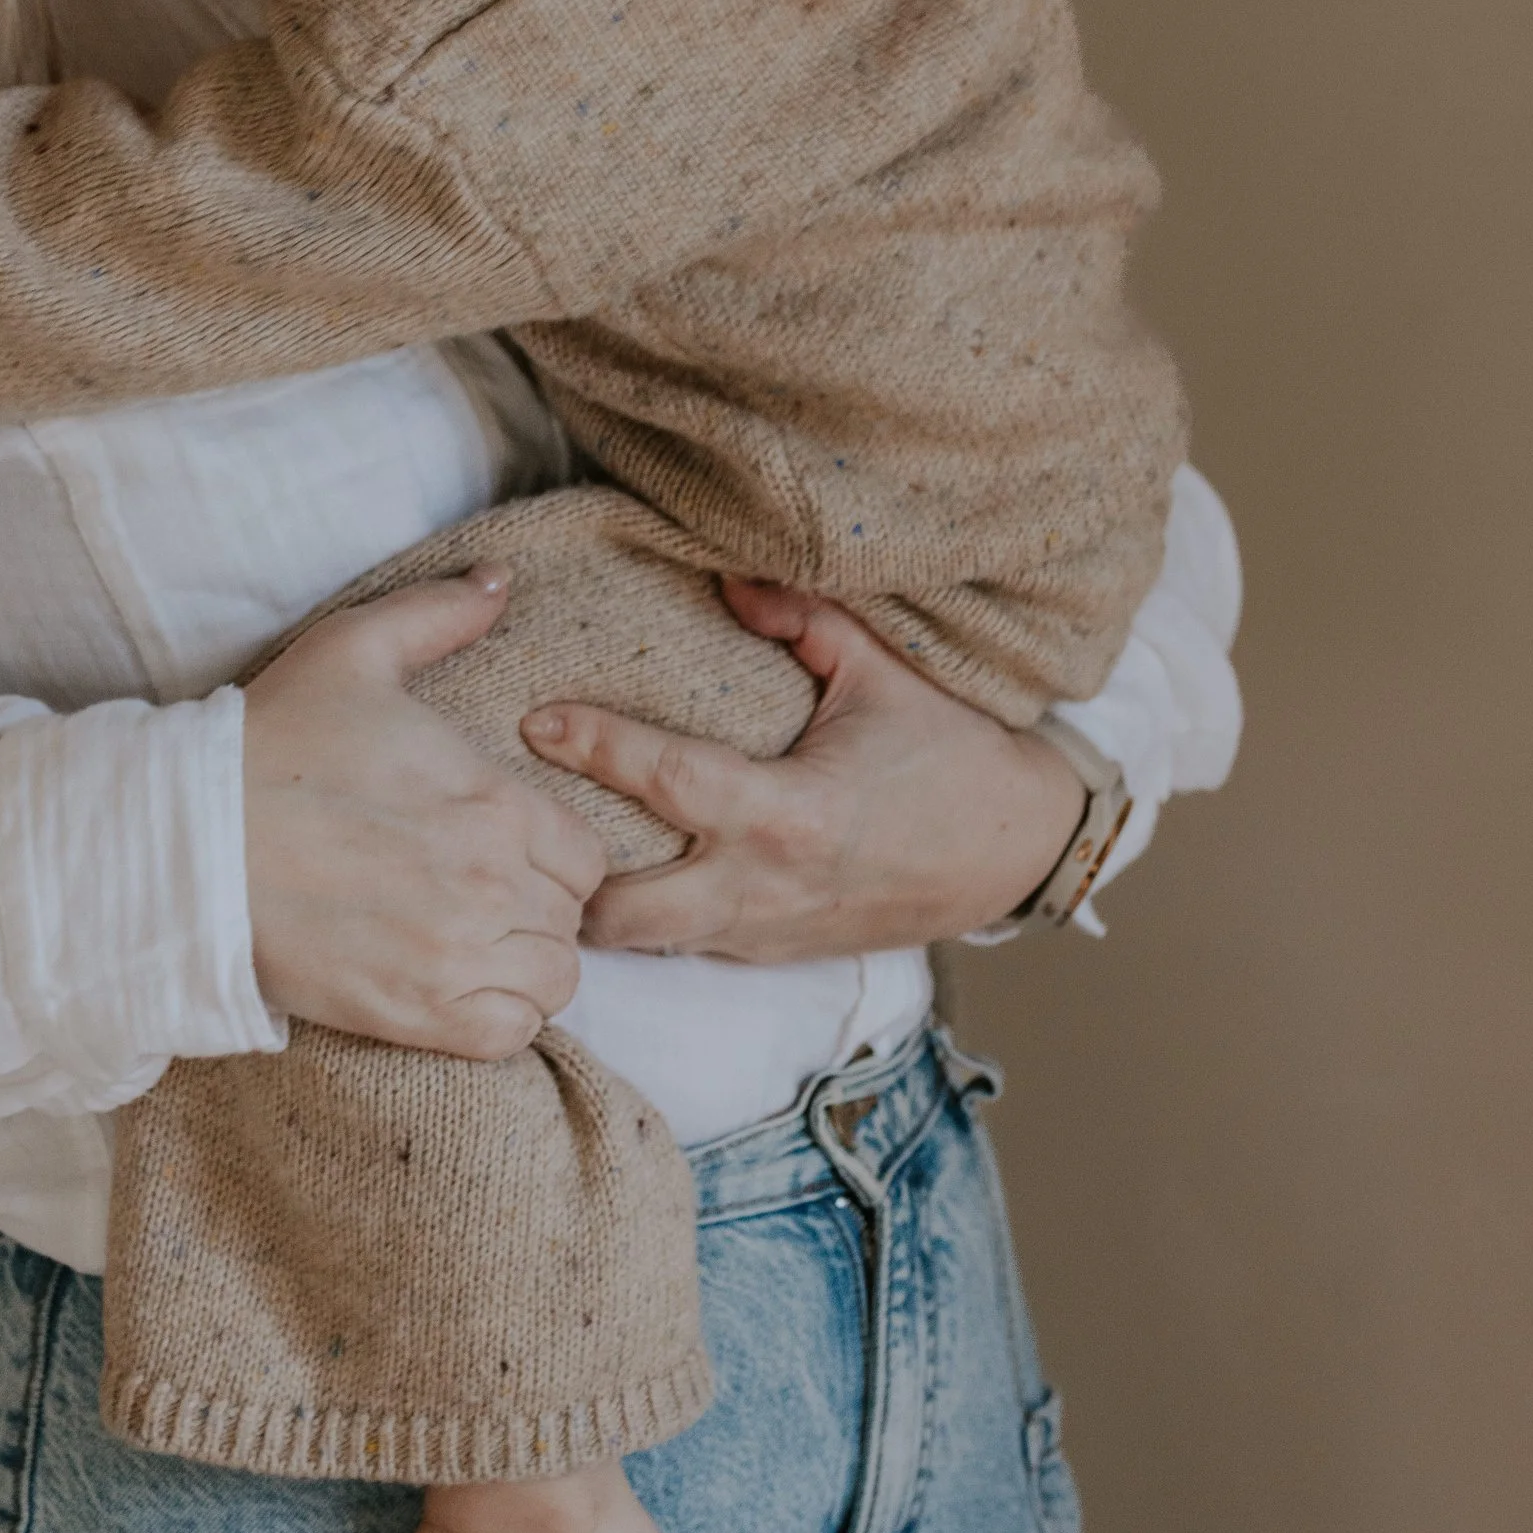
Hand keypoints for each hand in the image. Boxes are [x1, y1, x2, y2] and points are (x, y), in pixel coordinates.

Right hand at [241, 568, 608, 1056]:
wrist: (190, 843)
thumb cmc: (273, 742)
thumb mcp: (355, 650)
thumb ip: (441, 613)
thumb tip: (500, 579)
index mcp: (493, 801)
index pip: (587, 854)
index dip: (557, 851)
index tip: (512, 846)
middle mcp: (490, 884)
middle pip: (572, 918)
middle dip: (541, 905)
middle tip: (485, 890)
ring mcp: (454, 956)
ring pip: (553, 980)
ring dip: (525, 962)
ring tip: (475, 939)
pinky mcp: (413, 1015)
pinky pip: (510, 1035)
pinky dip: (501, 1017)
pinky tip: (460, 984)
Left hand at [523, 578, 1090, 960]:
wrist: (1016, 848)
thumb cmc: (951, 750)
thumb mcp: (882, 669)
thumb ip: (802, 617)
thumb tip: (725, 578)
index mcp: (789, 814)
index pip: (666, 783)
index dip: (595, 747)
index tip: (534, 717)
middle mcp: (765, 887)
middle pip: (627, 914)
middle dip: (564, 880)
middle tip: (515, 820)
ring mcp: (768, 933)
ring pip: (649, 945)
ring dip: (598, 906)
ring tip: (545, 851)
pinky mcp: (776, 954)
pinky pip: (688, 946)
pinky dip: (647, 918)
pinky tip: (617, 873)